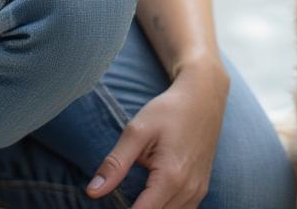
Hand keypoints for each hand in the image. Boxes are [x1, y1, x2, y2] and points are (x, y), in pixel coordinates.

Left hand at [86, 61, 229, 207]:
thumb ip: (115, 164)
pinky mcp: (201, 190)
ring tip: (134, 197)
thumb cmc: (168, 111)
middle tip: (119, 198)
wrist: (203, 99)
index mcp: (171, 177)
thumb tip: (92, 192)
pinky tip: (151, 198)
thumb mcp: (137, 131)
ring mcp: (198, 192)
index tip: (108, 207)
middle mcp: (188, 190)